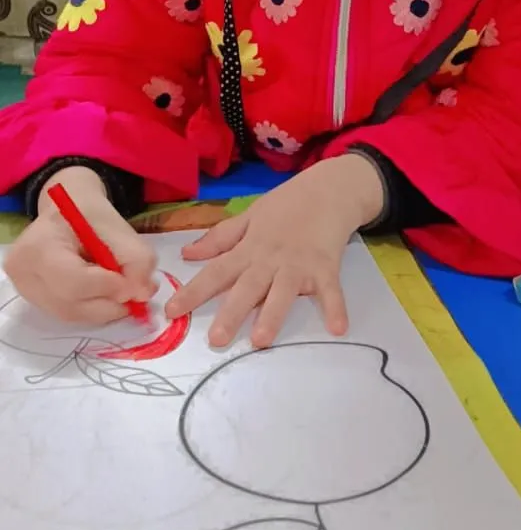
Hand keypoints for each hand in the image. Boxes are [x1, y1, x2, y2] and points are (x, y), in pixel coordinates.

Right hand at [4, 167, 156, 324]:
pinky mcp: (35, 301)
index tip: (133, 282)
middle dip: (110, 302)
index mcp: (38, 246)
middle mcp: (24, 272)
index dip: (108, 287)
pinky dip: (94, 309)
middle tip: (135, 291)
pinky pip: (69, 314)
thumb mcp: (121, 228)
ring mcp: (25, 290)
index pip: (73, 281)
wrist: (67, 214)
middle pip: (71, 304)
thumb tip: (142, 294)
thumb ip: (138, 260)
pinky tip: (105, 293)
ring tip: (121, 288)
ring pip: (72, 314)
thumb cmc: (90, 216)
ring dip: (104, 308)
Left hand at [168, 155, 384, 348]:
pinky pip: (330, 291)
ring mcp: (299, 264)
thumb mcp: (249, 215)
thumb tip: (188, 254)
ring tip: (261, 340)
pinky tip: (338, 328)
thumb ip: (220, 238)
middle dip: (231, 314)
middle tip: (216, 339)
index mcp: (249, 248)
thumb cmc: (286, 204)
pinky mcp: (326, 267)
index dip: (194, 292)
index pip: (216, 272)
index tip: (172, 311)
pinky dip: (336, 308)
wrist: (328, 189)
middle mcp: (270, 259)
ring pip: (283, 293)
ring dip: (273, 315)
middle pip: (247, 289)